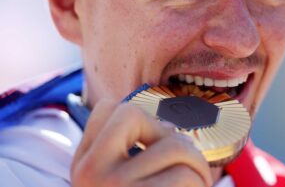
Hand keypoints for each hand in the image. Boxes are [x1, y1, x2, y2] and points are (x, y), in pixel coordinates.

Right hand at [71, 99, 212, 186]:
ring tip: (197, 182)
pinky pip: (184, 174)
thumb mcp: (119, 177)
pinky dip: (199, 183)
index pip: (107, 107)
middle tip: (188, 164)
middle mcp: (89, 173)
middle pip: (137, 114)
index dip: (140, 118)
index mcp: (84, 163)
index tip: (154, 145)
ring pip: (173, 145)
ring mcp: (111, 186)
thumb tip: (168, 121)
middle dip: (173, 135)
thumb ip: (127, 148)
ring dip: (198, 165)